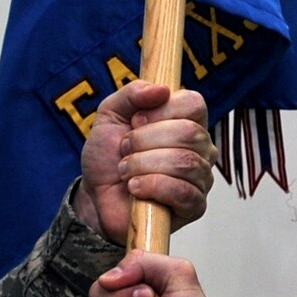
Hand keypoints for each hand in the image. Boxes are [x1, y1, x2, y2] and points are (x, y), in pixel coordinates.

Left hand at [73, 81, 216, 243]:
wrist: (95, 195)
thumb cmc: (108, 156)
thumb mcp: (110, 114)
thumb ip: (132, 93)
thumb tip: (161, 90)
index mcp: (186, 121)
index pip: (194, 104)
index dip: (161, 111)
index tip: (135, 121)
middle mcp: (201, 148)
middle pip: (190, 133)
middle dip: (146, 140)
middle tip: (125, 149)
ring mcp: (200, 178)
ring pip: (185, 162)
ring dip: (144, 164)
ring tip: (126, 171)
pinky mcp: (194, 207)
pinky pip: (184, 192)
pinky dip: (152, 186)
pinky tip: (136, 188)